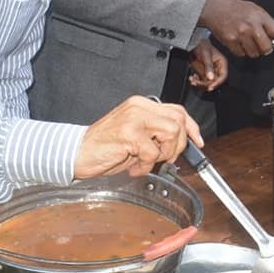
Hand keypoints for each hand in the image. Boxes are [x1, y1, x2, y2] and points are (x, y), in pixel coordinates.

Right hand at [74, 96, 201, 178]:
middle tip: (165, 158)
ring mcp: (134, 118)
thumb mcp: (135, 136)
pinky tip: (133, 167)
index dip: (191, 127)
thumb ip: (156, 133)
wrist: (75, 153)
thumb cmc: (104, 147)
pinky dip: (145, 166)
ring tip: (146, 161)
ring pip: (171, 132)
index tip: (198, 142)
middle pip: (178, 120)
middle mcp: (139, 107)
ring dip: (164, 153)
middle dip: (178, 144)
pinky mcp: (128, 133)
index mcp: (142, 105)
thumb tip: (180, 142)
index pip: (177, 110)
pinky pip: (152, 152)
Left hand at [188, 38, 227, 90]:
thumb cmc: (202, 46)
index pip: (223, 76)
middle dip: (205, 84)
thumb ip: (208, 66)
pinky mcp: (204, 74)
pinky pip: (202, 81)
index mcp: (222, 63)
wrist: (194, 45)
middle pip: (214, 81)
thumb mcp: (206, 55)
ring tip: (192, 80)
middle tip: (197, 82)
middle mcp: (217, 69)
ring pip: (207, 83)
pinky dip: (196, 81)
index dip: (217, 83)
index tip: (210, 87)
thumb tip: (211, 78)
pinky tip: (192, 78)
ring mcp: (210, 72)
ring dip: (199, 83)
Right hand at [199, 0, 273, 58]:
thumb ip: (266, 22)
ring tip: (247, 40)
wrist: (214, 9)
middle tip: (261, 43)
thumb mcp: (255, 9)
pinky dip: (242, 51)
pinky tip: (238, 41)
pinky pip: (242, 54)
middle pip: (266, 48)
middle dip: (266, 49)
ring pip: (254, 53)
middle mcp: (251, 26)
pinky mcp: (230, 41)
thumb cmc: (236, 9)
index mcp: (260, 16)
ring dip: (253, 50)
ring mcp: (240, 34)